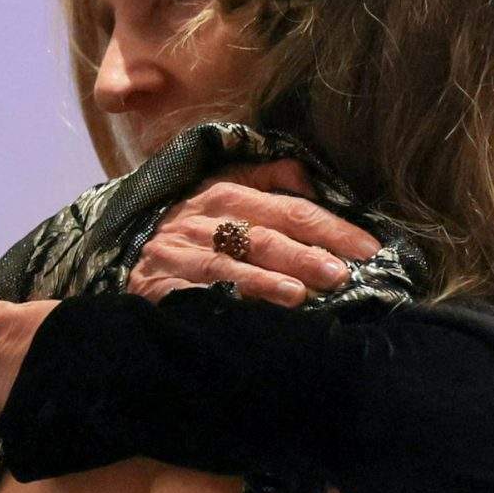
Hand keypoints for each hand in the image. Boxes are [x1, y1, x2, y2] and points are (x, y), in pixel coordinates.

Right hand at [128, 160, 379, 306]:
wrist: (124, 247)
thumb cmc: (192, 221)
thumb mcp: (225, 186)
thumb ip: (270, 178)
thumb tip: (311, 179)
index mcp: (228, 193)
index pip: (291, 209)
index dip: (331, 229)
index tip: (369, 249)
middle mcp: (206, 221)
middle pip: (264, 238)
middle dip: (304, 256)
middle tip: (340, 274)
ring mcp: (181, 254)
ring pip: (229, 266)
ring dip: (265, 281)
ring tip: (299, 294)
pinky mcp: (160, 284)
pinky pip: (195, 294)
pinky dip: (221, 303)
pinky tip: (247, 314)